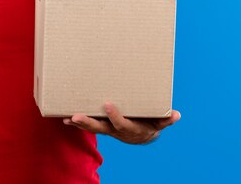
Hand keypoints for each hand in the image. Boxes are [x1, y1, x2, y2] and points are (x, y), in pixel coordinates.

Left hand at [63, 102, 180, 144]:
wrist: (140, 135)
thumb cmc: (150, 123)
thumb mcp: (159, 122)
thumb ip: (166, 119)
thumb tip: (176, 115)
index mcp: (129, 128)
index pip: (121, 123)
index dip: (114, 115)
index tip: (107, 104)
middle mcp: (115, 130)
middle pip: (100, 127)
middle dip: (87, 122)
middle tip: (75, 116)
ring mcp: (106, 129)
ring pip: (91, 127)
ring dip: (78, 123)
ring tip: (66, 118)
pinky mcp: (101, 125)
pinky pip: (87, 126)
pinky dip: (76, 123)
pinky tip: (64, 118)